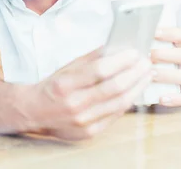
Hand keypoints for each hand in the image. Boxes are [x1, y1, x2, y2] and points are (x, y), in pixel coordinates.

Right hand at [26, 48, 151, 140]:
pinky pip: (115, 115)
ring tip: (146, 75)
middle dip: (135, 73)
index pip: (100, 70)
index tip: (134, 52)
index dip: (121, 60)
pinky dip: (128, 101)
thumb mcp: (67, 68)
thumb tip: (116, 48)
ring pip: (119, 103)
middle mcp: (74, 104)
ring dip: (137, 87)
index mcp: (65, 84)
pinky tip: (135, 90)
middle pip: (114, 87)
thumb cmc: (52, 87)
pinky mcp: (90, 132)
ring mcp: (83, 121)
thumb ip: (91, 58)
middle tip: (146, 62)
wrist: (34, 112)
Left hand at [151, 27, 180, 106]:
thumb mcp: (170, 50)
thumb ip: (155, 45)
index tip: (153, 32)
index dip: (168, 33)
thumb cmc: (174, 63)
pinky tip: (161, 99)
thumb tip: (131, 39)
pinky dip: (175, 99)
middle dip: (164, 55)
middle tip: (148, 56)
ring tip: (150, 75)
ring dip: (166, 75)